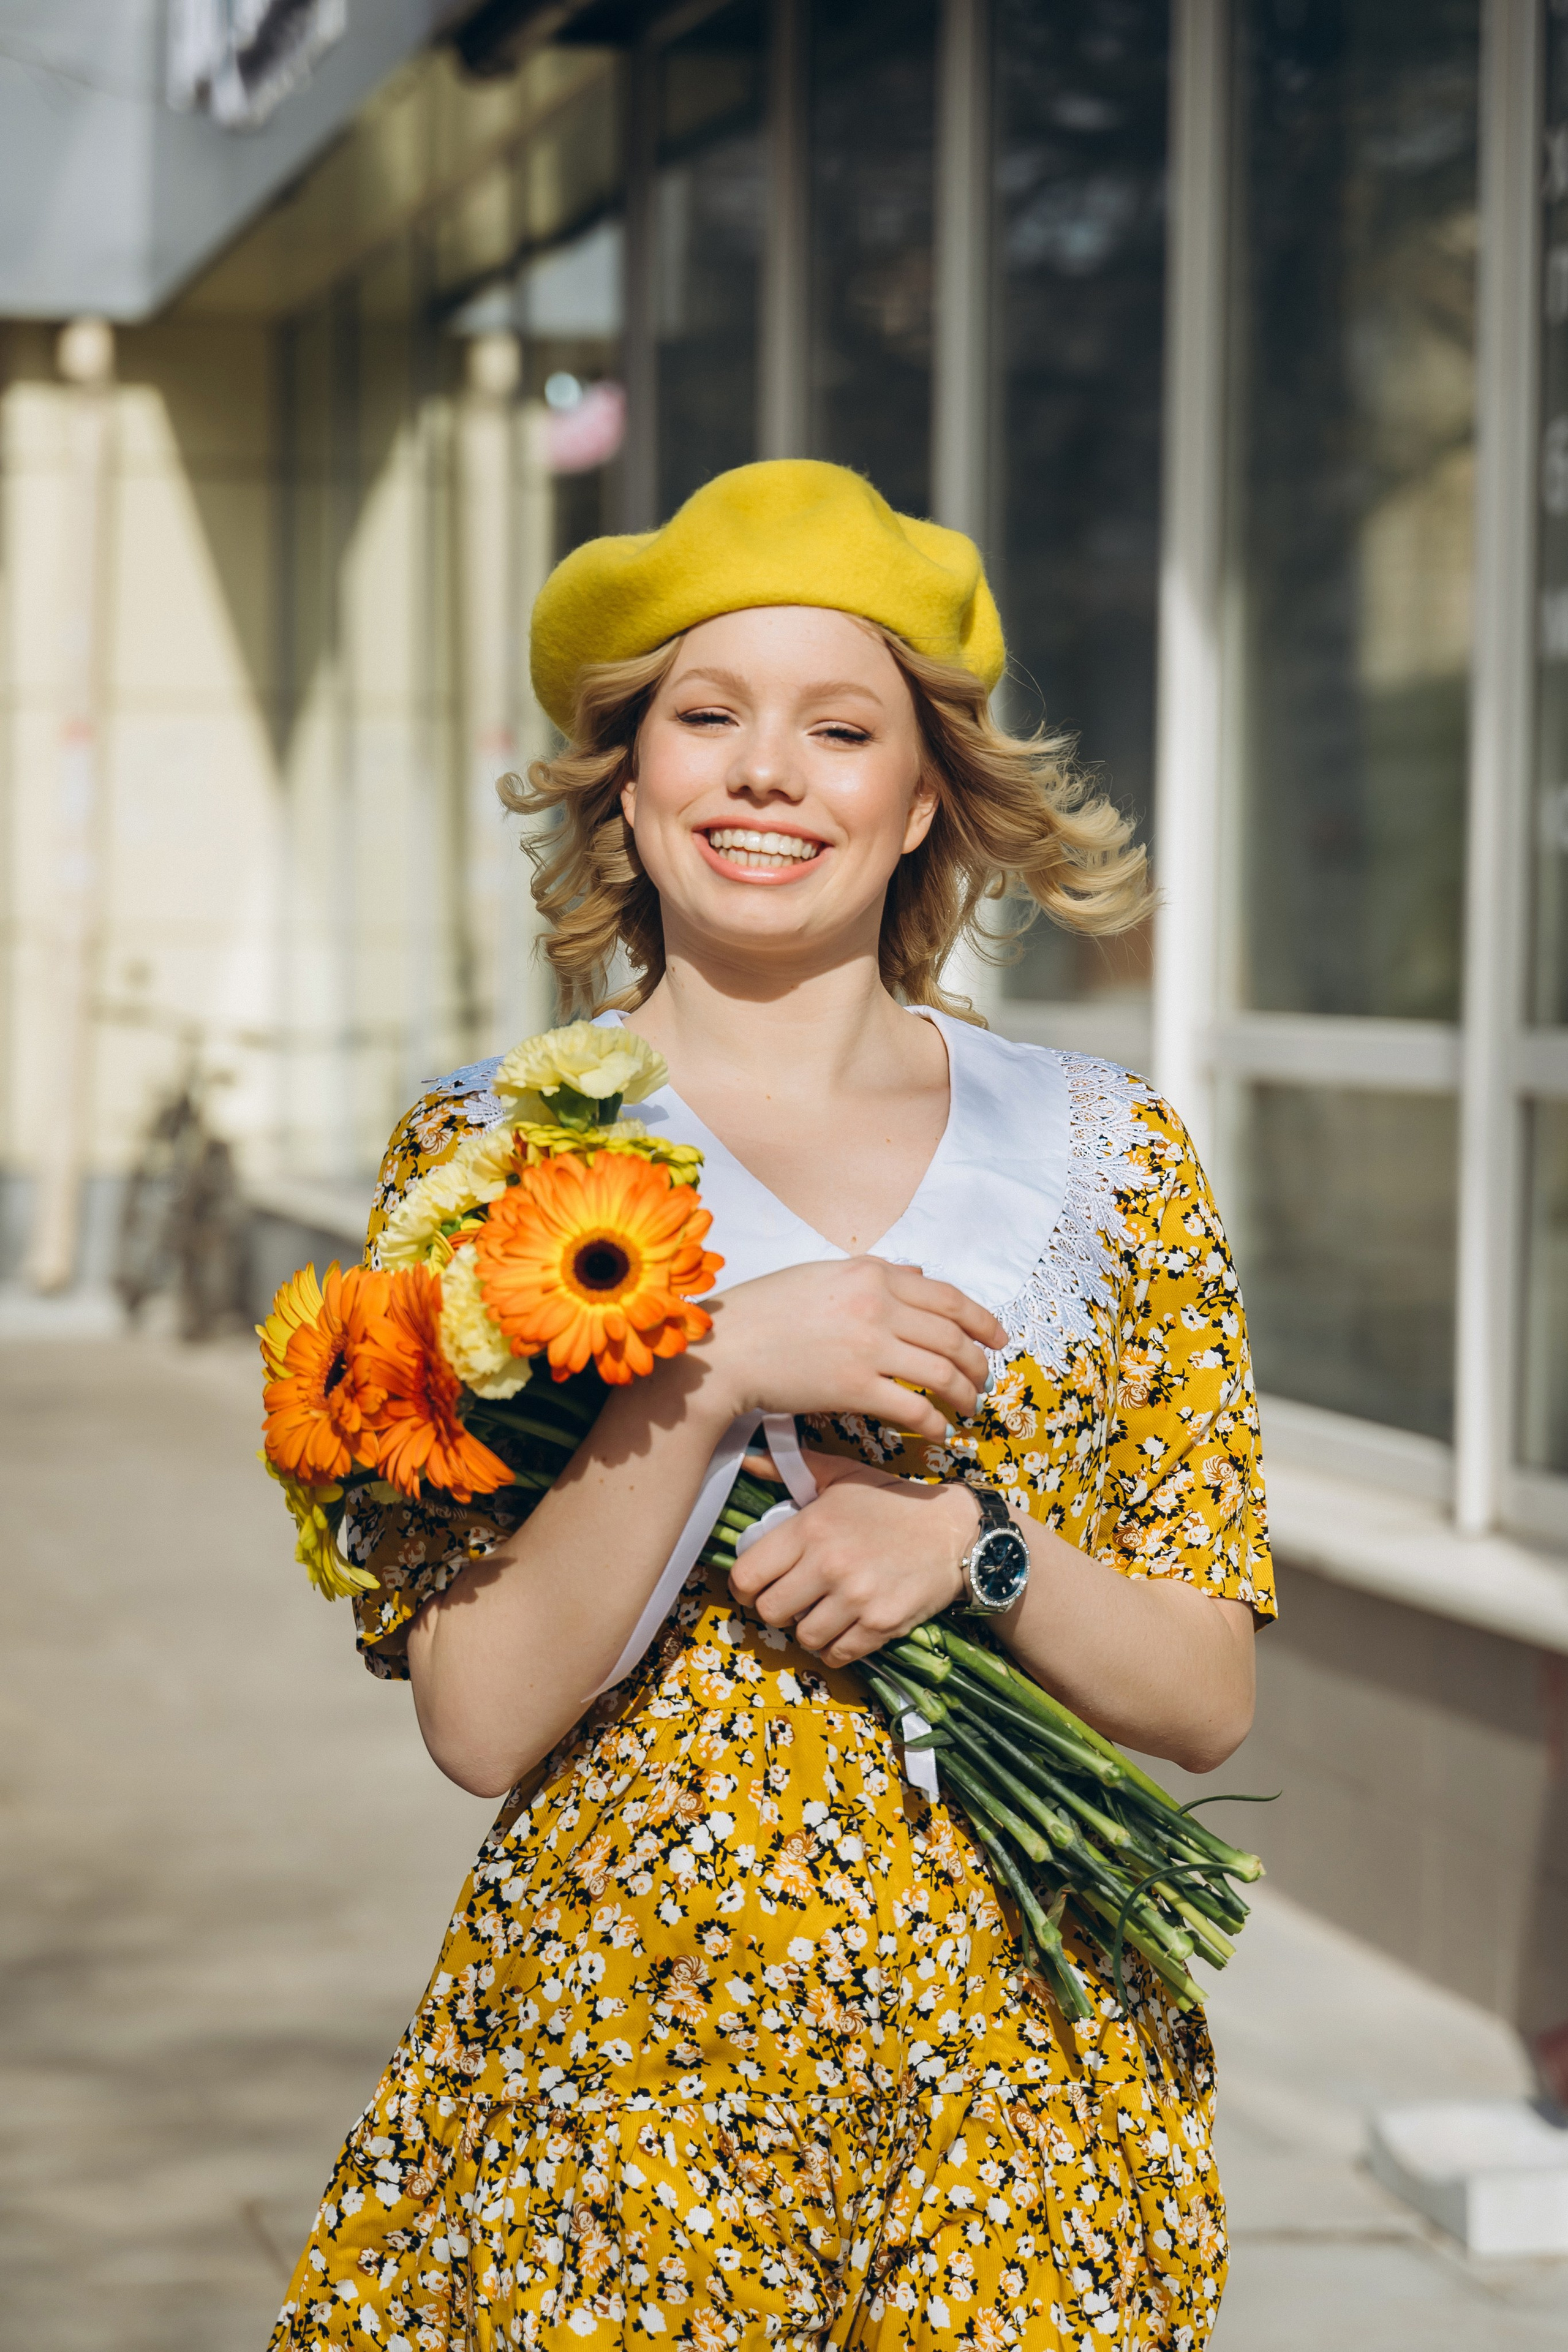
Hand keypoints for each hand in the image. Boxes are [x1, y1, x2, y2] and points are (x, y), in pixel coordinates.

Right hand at [697, 1258, 1004, 1442]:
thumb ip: (875, 1273)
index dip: (982, 1320)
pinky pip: (914, 1408)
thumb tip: (917, 1273)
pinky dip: (935, 1423)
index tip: (998, 1338)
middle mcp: (877, 1305)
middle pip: (953, 1336)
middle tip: (983, 1381)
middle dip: (978, 1363)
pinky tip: (939, 1433)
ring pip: (942, 1372)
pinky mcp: (854, 1387)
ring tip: (967, 1408)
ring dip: (964, 1394)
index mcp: (872, 1274)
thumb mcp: (823, 1274)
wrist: (727, 1348)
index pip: (948, 1297)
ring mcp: (868, 1347)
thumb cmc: (767, 1310)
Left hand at [728, 1452, 982, 1667]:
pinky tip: (844, 1628)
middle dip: (776, 1609)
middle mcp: (829, 1564)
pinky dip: (835, 1647)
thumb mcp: (842, 1476)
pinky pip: (837, 1655)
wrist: (955, 1531)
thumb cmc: (892, 1502)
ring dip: (807, 1630)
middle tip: (792, 1600)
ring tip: (822, 1612)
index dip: (744, 1586)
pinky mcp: (881, 1624)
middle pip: (770, 1611)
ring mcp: (856, 1597)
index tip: (757, 1586)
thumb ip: (793, 1468)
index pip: (747, 1574)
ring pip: (803, 1638)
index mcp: (811, 1527)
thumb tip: (747, 1456)